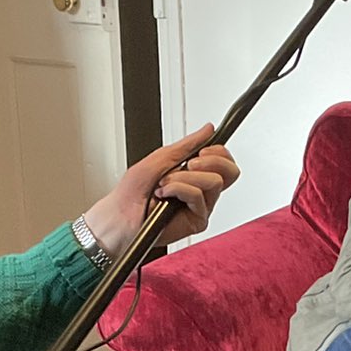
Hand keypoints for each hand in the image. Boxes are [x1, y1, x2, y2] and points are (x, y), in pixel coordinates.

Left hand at [82, 124, 240, 255]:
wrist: (120, 216)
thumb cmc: (132, 192)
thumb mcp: (160, 158)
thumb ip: (187, 145)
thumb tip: (208, 129)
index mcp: (194, 173)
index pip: (223, 161)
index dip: (220, 152)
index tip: (203, 150)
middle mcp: (201, 190)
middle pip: (230, 172)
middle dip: (211, 161)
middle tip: (190, 163)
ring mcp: (200, 206)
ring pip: (214, 182)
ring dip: (185, 178)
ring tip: (165, 184)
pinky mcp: (197, 220)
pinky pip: (199, 197)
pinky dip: (179, 190)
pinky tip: (164, 195)